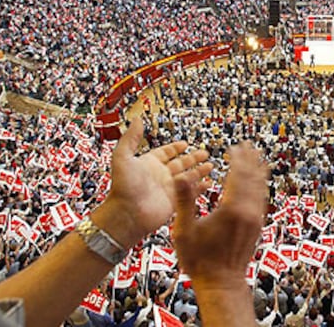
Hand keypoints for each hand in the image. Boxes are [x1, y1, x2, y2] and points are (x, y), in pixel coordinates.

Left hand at [95, 117, 212, 246]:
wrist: (127, 213)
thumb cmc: (122, 187)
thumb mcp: (123, 156)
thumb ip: (131, 137)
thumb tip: (135, 119)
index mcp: (149, 163)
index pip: (165, 152)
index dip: (175, 148)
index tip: (184, 143)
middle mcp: (160, 175)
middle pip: (181, 163)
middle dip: (193, 157)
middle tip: (204, 152)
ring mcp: (169, 188)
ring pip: (188, 176)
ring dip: (199, 170)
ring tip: (211, 165)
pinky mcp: (175, 201)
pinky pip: (191, 192)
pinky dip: (200, 187)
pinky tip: (208, 182)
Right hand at [173, 142, 266, 287]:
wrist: (222, 283)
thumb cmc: (201, 259)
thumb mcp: (185, 231)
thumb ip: (184, 201)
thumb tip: (181, 176)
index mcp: (231, 209)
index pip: (237, 175)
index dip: (237, 159)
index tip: (234, 147)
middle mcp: (247, 212)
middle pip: (252, 177)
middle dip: (250, 159)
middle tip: (247, 145)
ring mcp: (255, 219)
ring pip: (260, 187)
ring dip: (258, 169)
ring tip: (257, 156)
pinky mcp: (257, 226)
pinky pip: (262, 199)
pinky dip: (261, 184)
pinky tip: (259, 181)